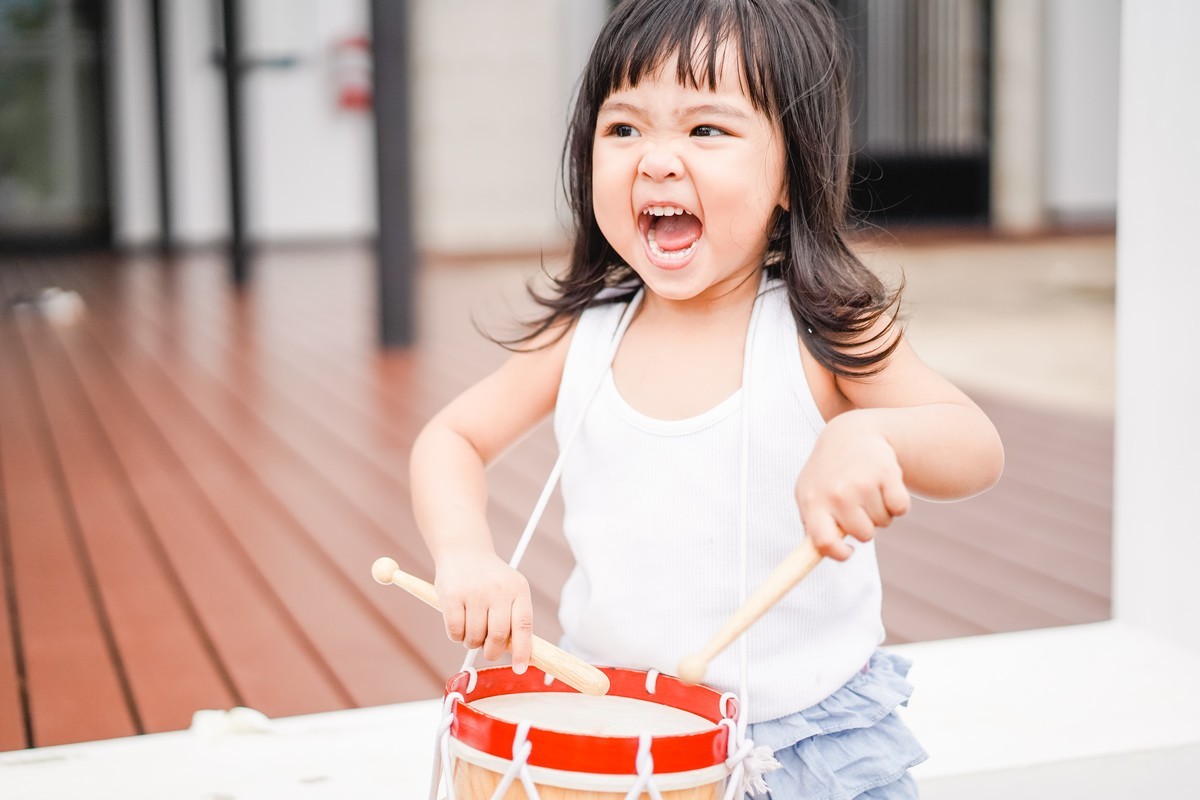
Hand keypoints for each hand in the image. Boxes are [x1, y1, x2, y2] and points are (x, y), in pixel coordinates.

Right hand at [434, 547, 533, 671]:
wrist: (464, 551)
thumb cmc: (490, 580)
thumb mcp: (510, 590)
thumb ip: (514, 618)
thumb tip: (519, 656)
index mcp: (518, 589)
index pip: (523, 626)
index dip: (522, 651)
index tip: (519, 669)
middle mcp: (498, 590)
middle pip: (497, 637)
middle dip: (491, 651)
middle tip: (487, 650)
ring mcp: (474, 592)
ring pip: (474, 638)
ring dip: (471, 642)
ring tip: (472, 629)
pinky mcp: (452, 596)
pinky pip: (454, 632)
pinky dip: (456, 636)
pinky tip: (459, 623)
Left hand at [794, 411, 910, 559]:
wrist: (851, 434)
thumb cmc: (829, 473)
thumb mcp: (811, 494)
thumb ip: (813, 526)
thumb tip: (814, 558)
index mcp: (812, 501)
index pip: (823, 542)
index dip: (838, 554)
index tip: (848, 552)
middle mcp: (836, 493)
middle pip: (864, 535)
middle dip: (866, 526)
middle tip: (859, 505)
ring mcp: (861, 482)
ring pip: (883, 522)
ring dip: (880, 512)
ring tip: (868, 489)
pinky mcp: (886, 472)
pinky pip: (901, 508)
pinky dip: (898, 503)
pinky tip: (885, 485)